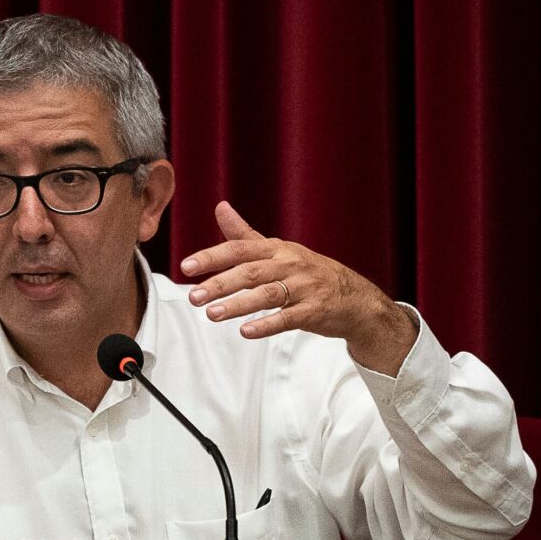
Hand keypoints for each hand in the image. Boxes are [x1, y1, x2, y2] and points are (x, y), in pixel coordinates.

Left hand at [182, 200, 416, 372]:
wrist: (354, 298)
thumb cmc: (310, 273)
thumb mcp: (278, 250)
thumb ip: (245, 234)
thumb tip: (220, 208)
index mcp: (277, 249)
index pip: (240, 248)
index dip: (212, 256)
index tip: (186, 266)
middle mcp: (290, 264)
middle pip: (250, 271)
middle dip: (219, 284)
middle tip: (193, 297)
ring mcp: (304, 287)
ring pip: (267, 294)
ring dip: (238, 304)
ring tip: (212, 314)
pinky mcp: (314, 311)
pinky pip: (288, 317)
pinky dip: (267, 325)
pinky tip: (246, 332)